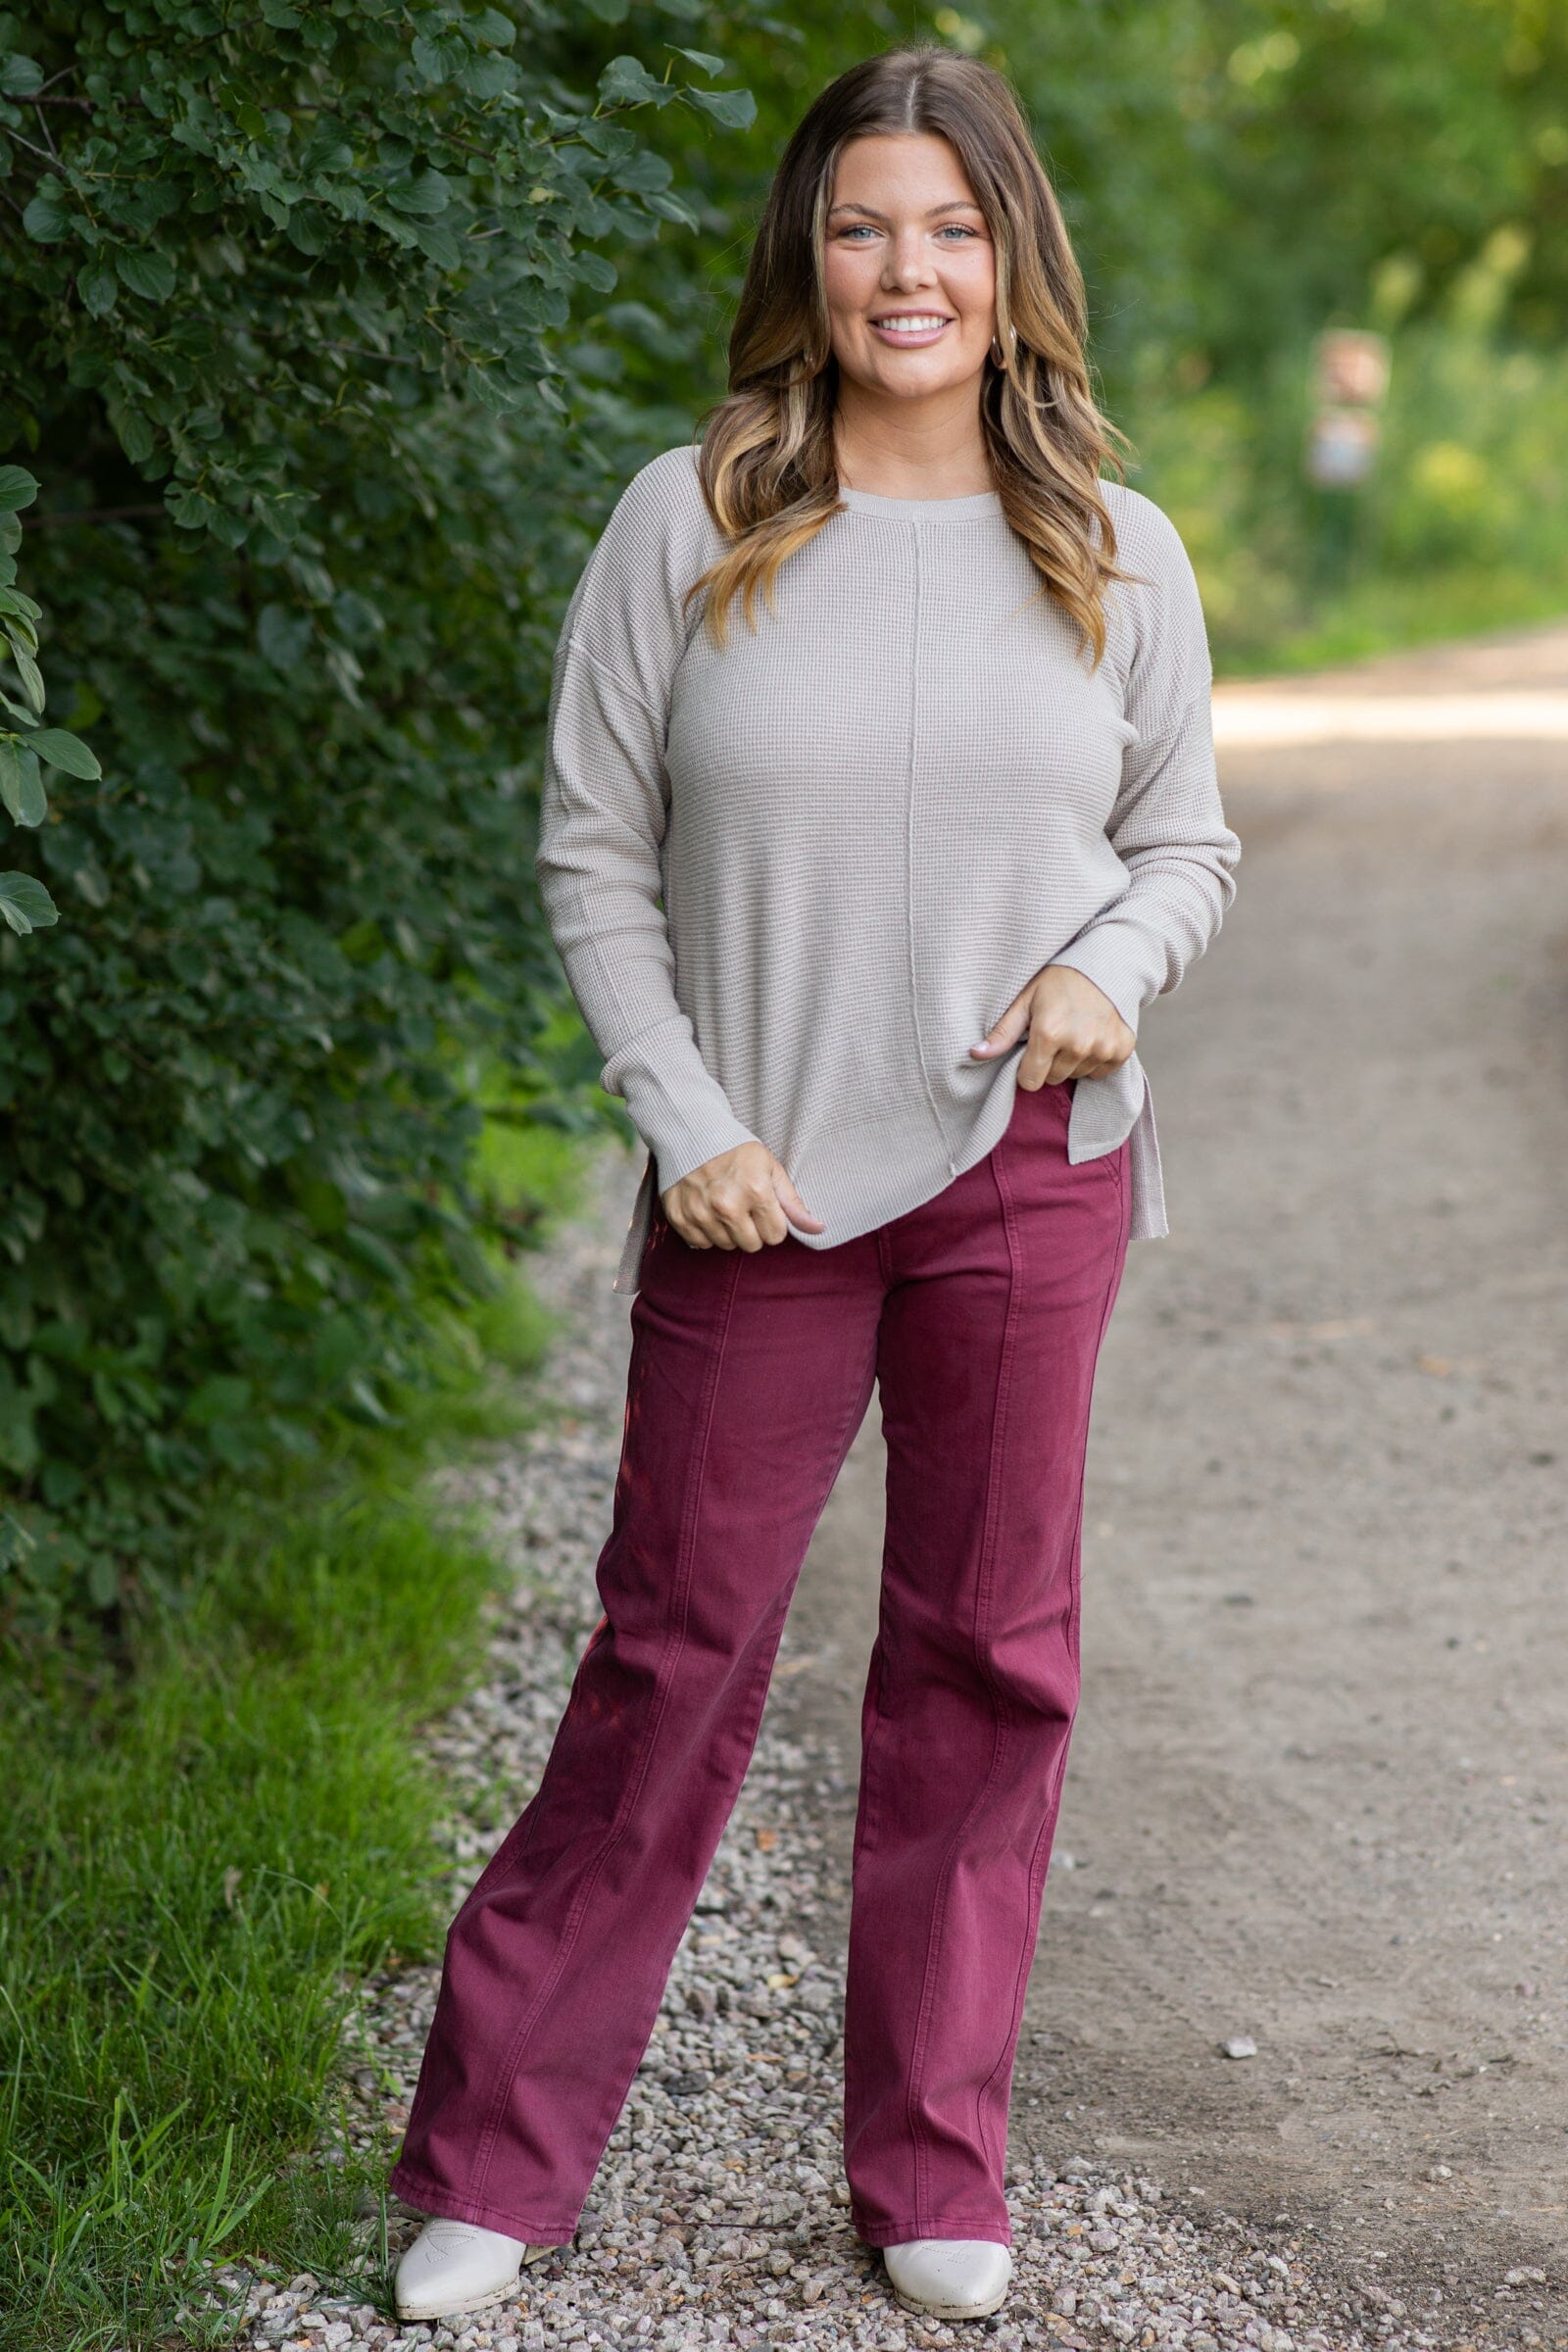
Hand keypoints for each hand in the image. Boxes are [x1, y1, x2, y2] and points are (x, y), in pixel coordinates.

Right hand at [661, 1140, 825, 1252]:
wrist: (691, 1133)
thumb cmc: (736, 1150)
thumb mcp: (771, 1168)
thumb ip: (793, 1203)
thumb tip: (818, 1229)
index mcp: (755, 1191)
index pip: (775, 1236)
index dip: (772, 1223)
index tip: (764, 1208)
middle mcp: (727, 1206)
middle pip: (751, 1245)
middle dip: (752, 1230)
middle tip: (744, 1207)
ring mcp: (701, 1213)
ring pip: (726, 1246)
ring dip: (728, 1231)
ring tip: (724, 1206)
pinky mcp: (680, 1217)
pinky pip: (701, 1244)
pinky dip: (705, 1232)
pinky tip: (706, 1210)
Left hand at [969, 964, 1135, 1088]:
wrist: (1104, 963)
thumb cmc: (1059, 980)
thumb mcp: (1026, 1000)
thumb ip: (1002, 1031)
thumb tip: (975, 1053)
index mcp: (1049, 1033)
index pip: (1030, 1081)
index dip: (1027, 1069)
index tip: (1032, 1051)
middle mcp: (1078, 1045)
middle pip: (1054, 1079)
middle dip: (1050, 1063)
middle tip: (1056, 1035)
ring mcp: (1103, 1048)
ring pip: (1078, 1075)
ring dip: (1073, 1060)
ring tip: (1075, 1032)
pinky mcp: (1122, 1049)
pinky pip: (1101, 1072)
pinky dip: (1095, 1059)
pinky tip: (1093, 1035)